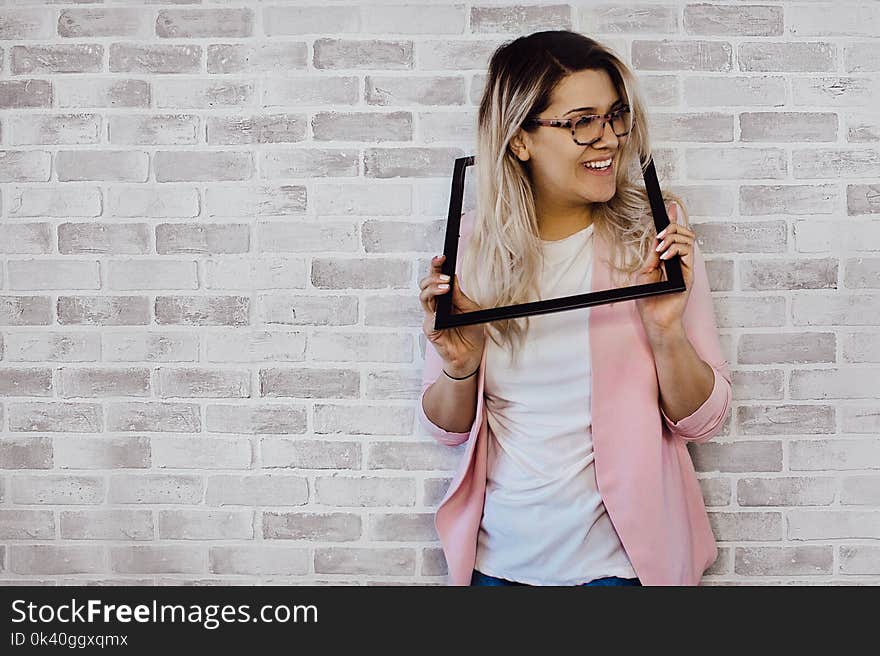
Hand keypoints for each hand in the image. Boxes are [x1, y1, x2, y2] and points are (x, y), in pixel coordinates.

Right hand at [419, 254, 485, 376]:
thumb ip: (459, 295)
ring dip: (433, 288)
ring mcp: (430, 317)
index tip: (441, 257)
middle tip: (443, 271)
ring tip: (445, 286)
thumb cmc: (471, 332)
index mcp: (445, 298)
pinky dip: (434, 311)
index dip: (436, 266)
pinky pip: (428, 318)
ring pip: (423, 297)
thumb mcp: (470, 309)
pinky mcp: (430, 330)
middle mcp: (435, 306)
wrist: (471, 355)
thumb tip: (452, 278)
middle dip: (432, 274)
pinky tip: (441, 308)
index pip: (437, 278)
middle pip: (425, 284)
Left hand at [634, 201, 694, 340]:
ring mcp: (685, 266)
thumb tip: (657, 236)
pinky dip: (677, 249)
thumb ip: (653, 253)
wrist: (654, 318)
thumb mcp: (646, 270)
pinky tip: (665, 256)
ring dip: (673, 238)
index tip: (669, 207)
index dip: (673, 219)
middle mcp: (679, 260)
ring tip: (660, 249)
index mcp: (668, 258)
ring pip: (688, 239)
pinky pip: (689, 253)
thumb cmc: (648, 298)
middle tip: (659, 235)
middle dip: (672, 227)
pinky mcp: (689, 274)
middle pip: (684, 232)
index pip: (674, 234)